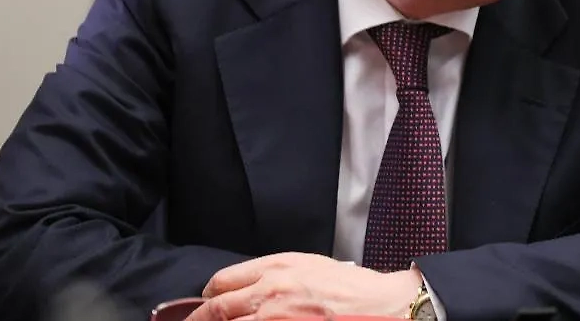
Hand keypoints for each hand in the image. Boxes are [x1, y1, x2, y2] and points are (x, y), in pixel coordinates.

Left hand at [185, 252, 420, 319]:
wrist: (379, 305)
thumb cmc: (350, 287)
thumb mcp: (308, 265)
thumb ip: (274, 274)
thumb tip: (247, 289)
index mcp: (276, 267)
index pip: (222, 281)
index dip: (208, 295)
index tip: (205, 303)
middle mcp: (270, 292)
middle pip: (217, 309)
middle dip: (199, 319)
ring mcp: (275, 318)